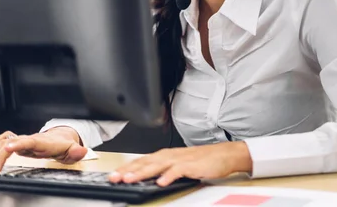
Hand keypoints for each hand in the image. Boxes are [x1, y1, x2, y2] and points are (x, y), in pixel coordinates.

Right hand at [0, 127, 87, 173]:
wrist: (62, 137)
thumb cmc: (65, 145)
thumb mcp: (74, 150)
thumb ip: (77, 152)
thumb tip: (83, 151)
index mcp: (44, 142)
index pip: (31, 141)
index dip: (19, 143)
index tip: (8, 148)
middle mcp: (32, 139)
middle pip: (13, 143)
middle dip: (1, 155)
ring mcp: (24, 140)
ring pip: (5, 142)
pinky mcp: (19, 143)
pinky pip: (4, 141)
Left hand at [109, 141, 251, 186]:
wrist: (224, 155)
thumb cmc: (202, 160)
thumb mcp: (178, 164)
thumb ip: (163, 170)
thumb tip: (146, 179)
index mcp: (165, 155)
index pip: (141, 161)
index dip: (126, 168)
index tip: (113, 175)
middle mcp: (170, 156)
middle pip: (146, 163)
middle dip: (129, 170)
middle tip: (114, 178)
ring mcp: (180, 160)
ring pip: (157, 166)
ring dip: (143, 172)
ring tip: (130, 179)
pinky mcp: (192, 165)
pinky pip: (178, 171)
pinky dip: (168, 176)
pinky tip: (161, 182)